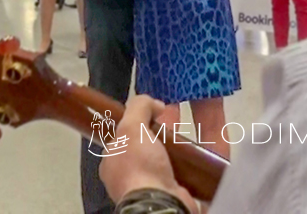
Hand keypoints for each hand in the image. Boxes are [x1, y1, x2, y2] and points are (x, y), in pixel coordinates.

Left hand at [100, 96, 196, 211]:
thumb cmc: (140, 165)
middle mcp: (125, 177)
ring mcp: (146, 187)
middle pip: (144, 148)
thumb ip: (138, 108)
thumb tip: (153, 103)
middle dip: (159, 135)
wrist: (160, 203)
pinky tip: (195, 156)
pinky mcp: (166, 194)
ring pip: (161, 161)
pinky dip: (186, 165)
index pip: (123, 136)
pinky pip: (177, 174)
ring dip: (174, 150)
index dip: (138, 121)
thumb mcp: (132, 128)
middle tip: (174, 125)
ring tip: (188, 138)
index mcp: (111, 163)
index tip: (156, 113)